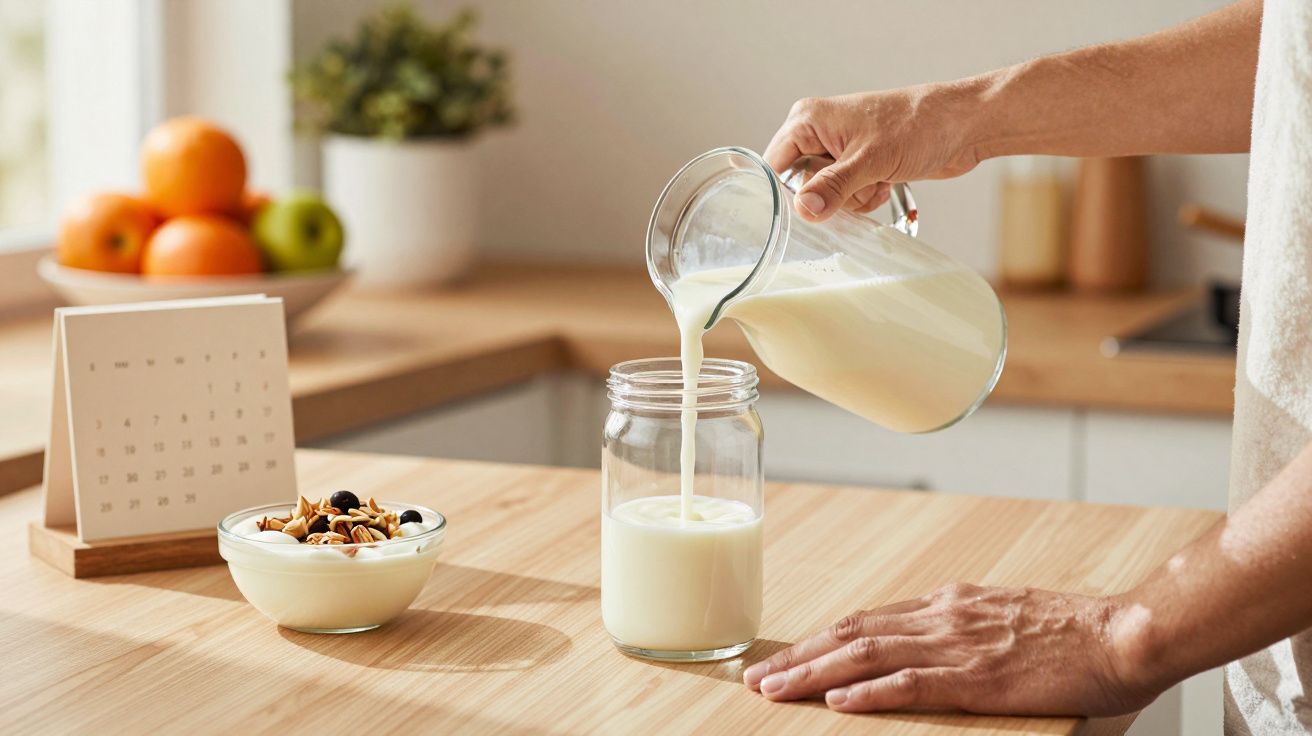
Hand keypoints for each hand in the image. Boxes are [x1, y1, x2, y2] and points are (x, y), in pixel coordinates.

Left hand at [742, 583, 1161, 715]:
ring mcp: (957, 645)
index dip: (820, 640)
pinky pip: (912, 683)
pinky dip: (870, 692)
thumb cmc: (1072, 633)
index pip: (866, 620)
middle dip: (800, 657)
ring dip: (815, 674)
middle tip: (757, 677)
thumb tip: (925, 647)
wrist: (1123, 634)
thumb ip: (961, 628)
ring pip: (867, 655)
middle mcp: (942, 617)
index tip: (786, 657)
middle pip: (852, 633)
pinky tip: (839, 703)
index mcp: (947, 605)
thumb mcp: (1003, 617)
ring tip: (776, 689)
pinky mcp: (978, 677)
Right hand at [764, 85, 982, 221]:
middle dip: (831, 196)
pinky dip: (865, 197)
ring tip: (877, 179)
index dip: (789, 192)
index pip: (774, 167)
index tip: (813, 206)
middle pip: (799, 185)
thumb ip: (833, 187)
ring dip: (853, 199)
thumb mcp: (870, 161)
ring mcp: (838, 149)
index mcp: (808, 120)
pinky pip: (846, 196)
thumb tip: (804, 210)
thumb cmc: (919, 125)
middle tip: (858, 184)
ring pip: (825, 196)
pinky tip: (884, 182)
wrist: (962, 126)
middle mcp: (818, 133)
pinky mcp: (857, 164)